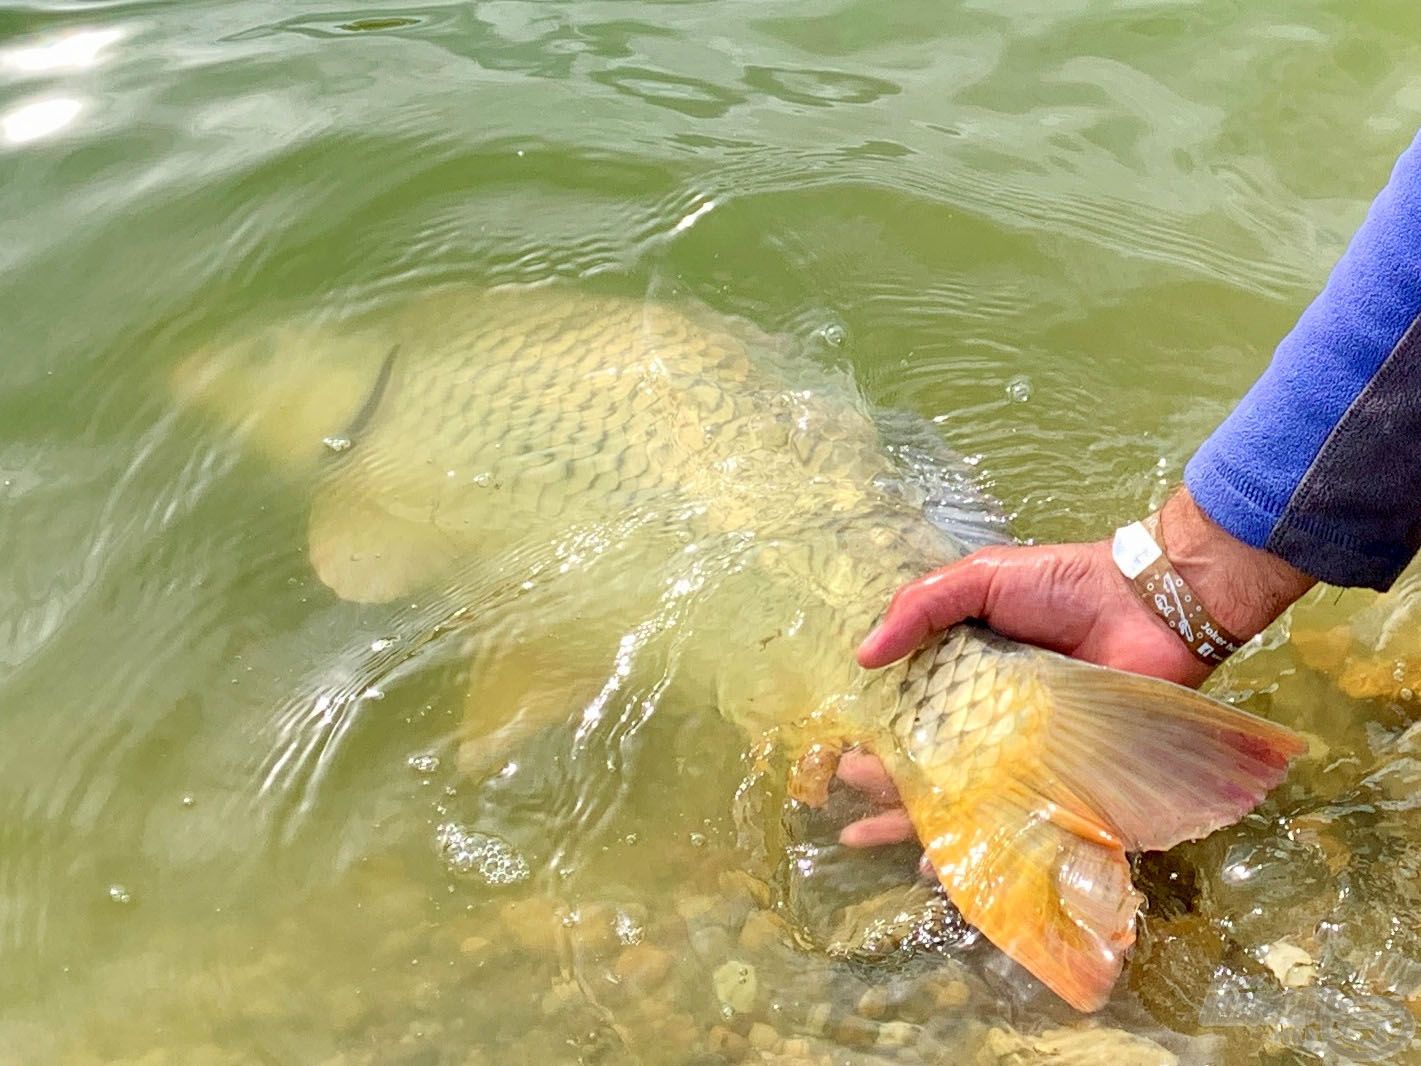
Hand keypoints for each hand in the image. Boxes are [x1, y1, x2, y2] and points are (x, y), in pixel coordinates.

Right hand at [841, 487, 1314, 847]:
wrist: (1150, 604)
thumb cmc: (1064, 585)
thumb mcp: (981, 578)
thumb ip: (922, 606)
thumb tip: (864, 655)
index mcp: (967, 672)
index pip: (911, 713)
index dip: (876, 736)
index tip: (839, 758)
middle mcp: (991, 717)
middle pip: (930, 763)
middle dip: (885, 787)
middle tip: (845, 807)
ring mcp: (1026, 750)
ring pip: (965, 795)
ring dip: (918, 821)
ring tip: (870, 839)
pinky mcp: (1064, 774)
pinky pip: (1020, 815)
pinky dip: (985, 840)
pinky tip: (943, 863)